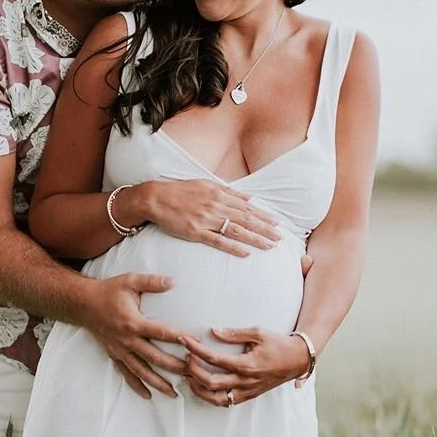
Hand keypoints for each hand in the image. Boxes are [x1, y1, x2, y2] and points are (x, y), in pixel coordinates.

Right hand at [81, 273, 192, 399]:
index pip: (161, 332)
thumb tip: (173, 281)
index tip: (196, 341)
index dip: (179, 337)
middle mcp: (127, 340)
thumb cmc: (108, 291)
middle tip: (193, 374)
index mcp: (133, 322)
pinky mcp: (114, 355)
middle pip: (155, 358)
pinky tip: (148, 395)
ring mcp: (120, 350)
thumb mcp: (129, 281)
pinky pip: (126, 374)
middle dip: (175, 367)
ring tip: (174, 393)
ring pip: (141, 371)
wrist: (83, 304)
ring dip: (158, 383)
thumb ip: (151, 282)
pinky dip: (137, 386)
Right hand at [140, 179, 281, 256]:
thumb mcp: (206, 184)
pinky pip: (218, 241)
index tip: (277, 223)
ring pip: (236, 230)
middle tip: (280, 238)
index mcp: (219, 193)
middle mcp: (216, 206)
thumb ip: (228, 191)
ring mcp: (206, 219)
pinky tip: (245, 253)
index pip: (247, 207)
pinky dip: (233, 247)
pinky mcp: (195, 232)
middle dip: (265, 229)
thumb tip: (249, 197)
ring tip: (270, 246)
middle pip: (246, 219)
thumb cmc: (180, 191)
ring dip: (255, 238)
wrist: (156, 198)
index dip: (263, 216)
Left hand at [179, 327, 310, 406]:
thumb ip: (234, 333)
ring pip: (217, 399)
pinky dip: (212, 397)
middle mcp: (245, 381)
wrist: (298, 360)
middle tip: (184, 358)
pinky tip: (203, 388)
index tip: (184, 340)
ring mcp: (247, 391)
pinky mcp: (249, 396)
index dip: (196, 349)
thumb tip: (214, 331)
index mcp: (247, 364)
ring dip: (199, 389)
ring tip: (188, 378)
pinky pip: (227, 402)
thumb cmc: (278, 344)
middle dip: (193, 370)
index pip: (214, 359)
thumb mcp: (258, 333)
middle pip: (211, 382)